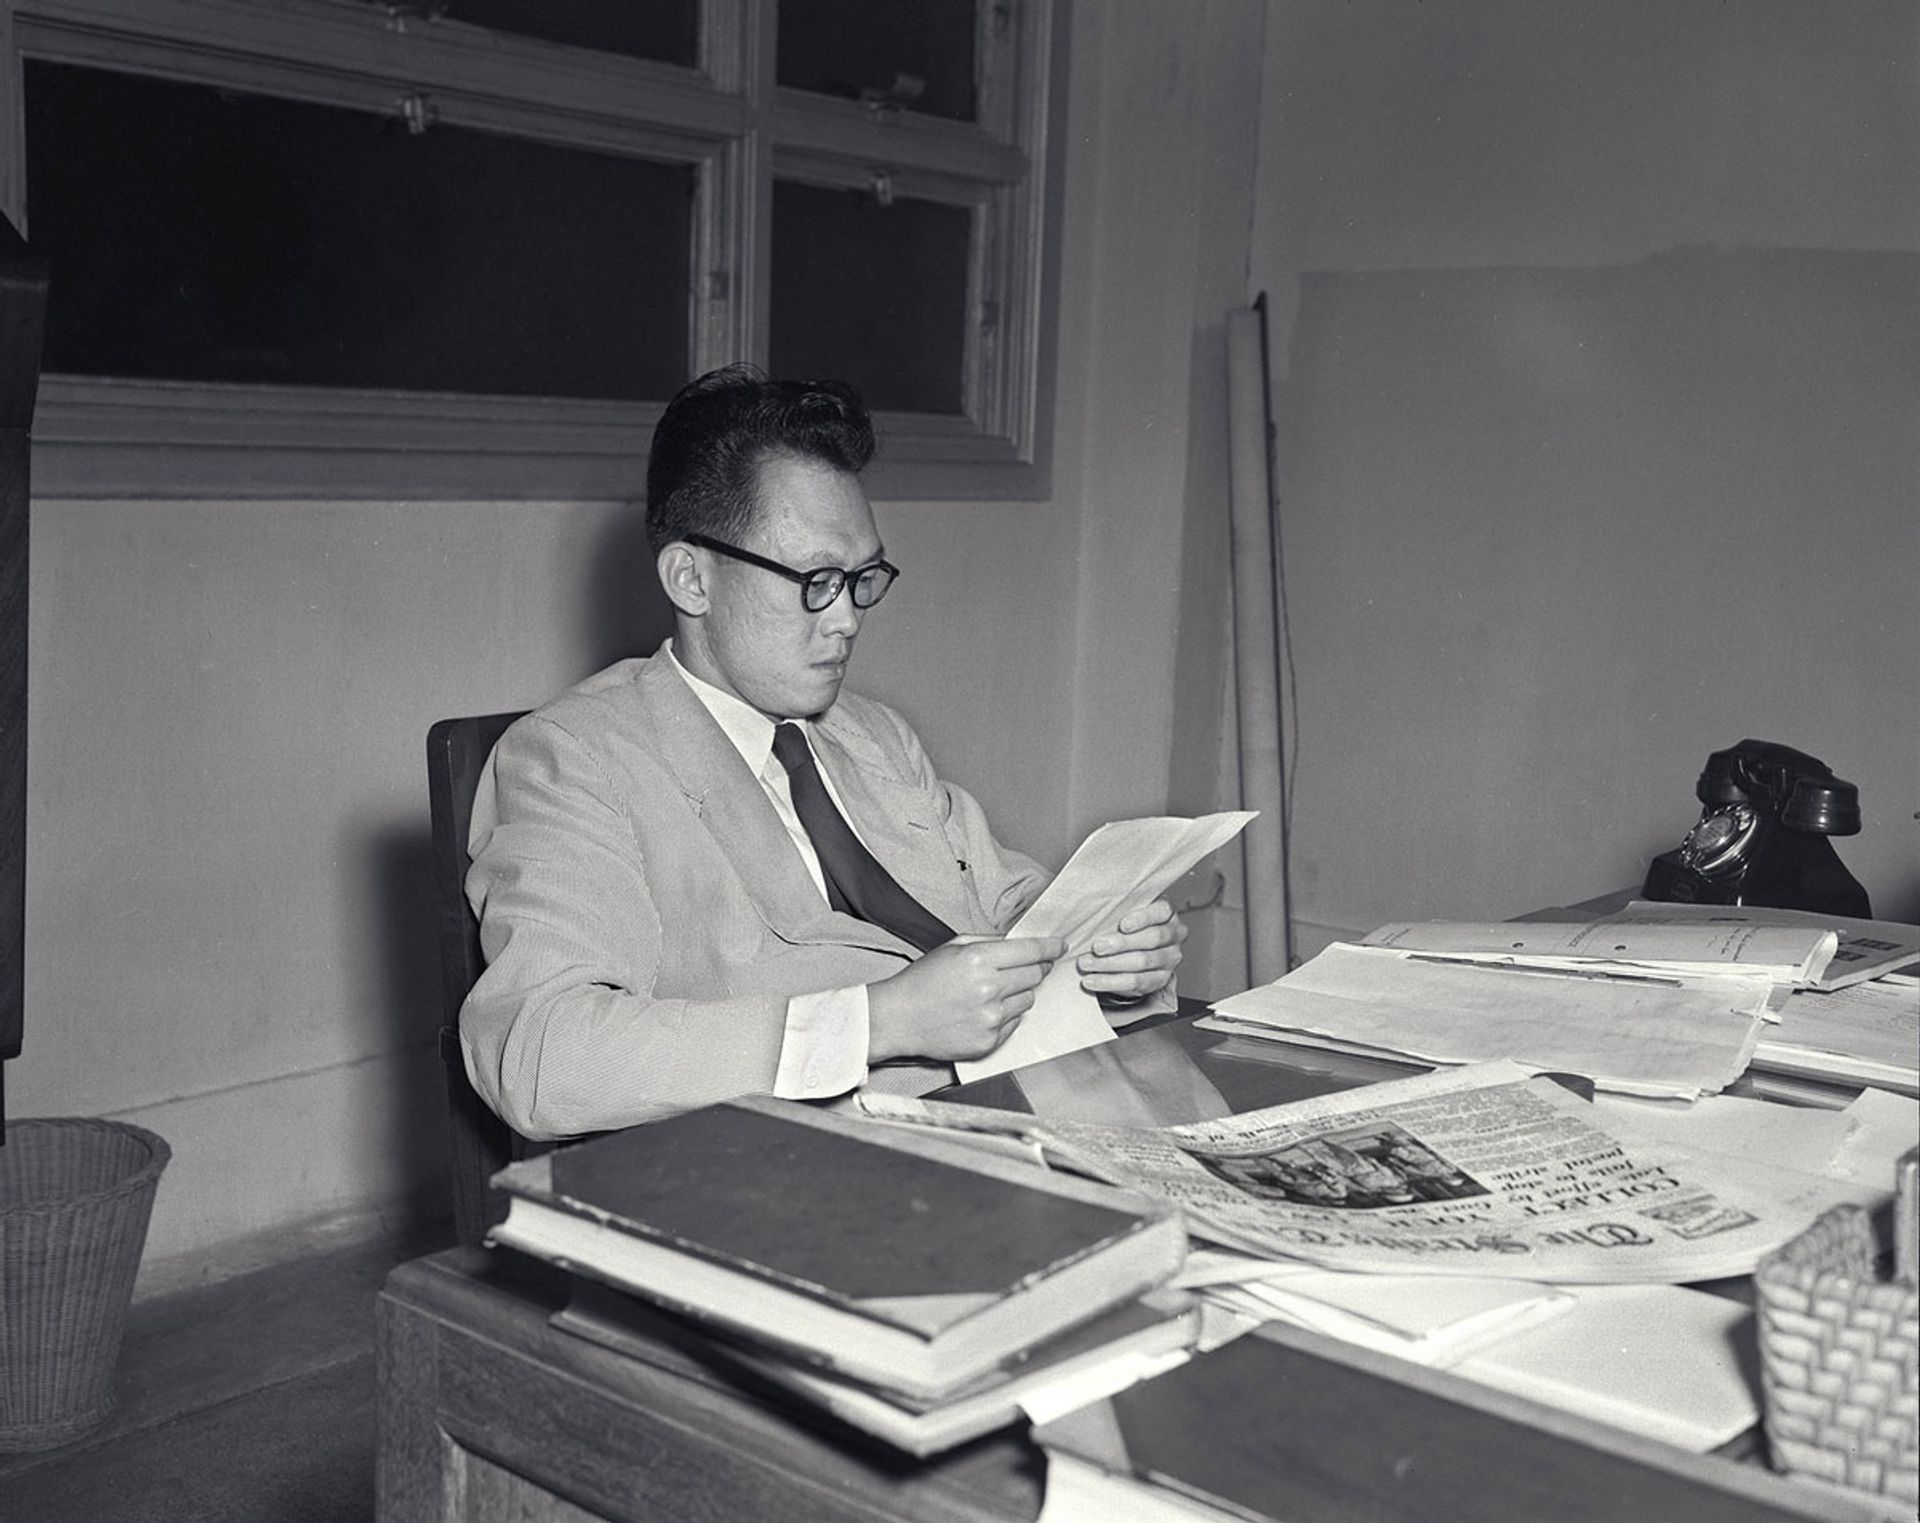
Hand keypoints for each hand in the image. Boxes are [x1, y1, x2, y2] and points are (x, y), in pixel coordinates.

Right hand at [867, 936, 1066, 1063]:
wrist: (899, 1018)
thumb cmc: (922, 981)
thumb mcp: (952, 947)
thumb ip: (989, 942)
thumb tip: (1020, 944)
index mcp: (979, 960)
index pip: (1032, 952)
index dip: (1051, 948)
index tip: (1060, 947)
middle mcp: (989, 989)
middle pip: (1036, 976)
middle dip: (1034, 969)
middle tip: (1021, 969)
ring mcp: (991, 1018)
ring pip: (1028, 1000)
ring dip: (1018, 993)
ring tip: (990, 993)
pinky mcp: (990, 1041)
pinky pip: (1015, 1023)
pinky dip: (1005, 1015)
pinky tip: (981, 1011)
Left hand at [1077, 899, 1186, 1001]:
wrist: (1134, 949)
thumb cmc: (1126, 925)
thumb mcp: (1125, 912)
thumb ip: (1117, 910)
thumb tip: (1093, 913)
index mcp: (1167, 913)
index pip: (1160, 912)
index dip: (1141, 918)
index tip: (1122, 925)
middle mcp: (1174, 935)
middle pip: (1151, 939)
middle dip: (1121, 944)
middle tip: (1097, 947)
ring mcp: (1170, 959)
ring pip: (1142, 963)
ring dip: (1110, 964)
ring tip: (1087, 964)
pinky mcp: (1161, 979)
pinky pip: (1136, 983)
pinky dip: (1111, 982)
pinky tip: (1093, 980)